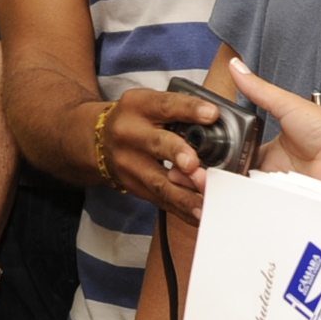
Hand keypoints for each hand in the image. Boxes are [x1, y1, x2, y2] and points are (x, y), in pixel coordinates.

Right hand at [86, 88, 213, 218]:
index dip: (189, 109)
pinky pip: (162, 201)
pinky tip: (200, 216)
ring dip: (184, 195)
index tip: (211, 114)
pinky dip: (183, 210)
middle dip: (177, 154)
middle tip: (194, 164)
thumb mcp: (151, 104)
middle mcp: (130, 134)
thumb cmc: (138, 119)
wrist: (99, 141)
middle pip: (157, 144)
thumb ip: (182, 109)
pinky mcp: (135, 187)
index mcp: (138, 106)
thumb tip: (221, 115)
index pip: (166, 105)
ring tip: (204, 204)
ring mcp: (130, 164)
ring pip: (160, 181)